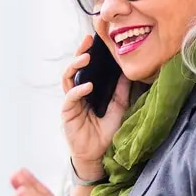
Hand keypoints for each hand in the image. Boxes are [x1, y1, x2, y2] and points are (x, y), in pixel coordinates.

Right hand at [62, 35, 130, 178]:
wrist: (99, 155)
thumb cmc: (106, 133)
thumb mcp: (119, 107)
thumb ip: (121, 91)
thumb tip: (128, 72)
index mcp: (87, 90)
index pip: (85, 68)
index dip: (88, 53)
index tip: (94, 39)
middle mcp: (77, 94)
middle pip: (74, 69)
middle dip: (79, 53)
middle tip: (87, 42)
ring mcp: (71, 103)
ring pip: (68, 79)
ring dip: (75, 66)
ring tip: (86, 58)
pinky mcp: (67, 113)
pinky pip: (70, 98)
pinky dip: (78, 90)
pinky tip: (88, 86)